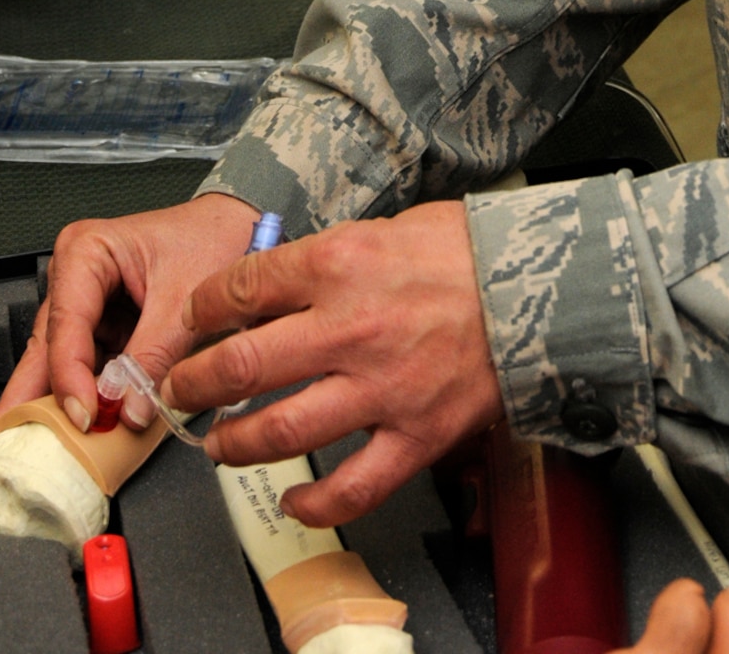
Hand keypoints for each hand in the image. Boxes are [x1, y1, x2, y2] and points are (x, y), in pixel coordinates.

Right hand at [0, 193, 257, 447]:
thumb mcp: (185, 299)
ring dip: (56, 406)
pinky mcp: (105, 328)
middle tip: (1, 443)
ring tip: (36, 447)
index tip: (82, 414)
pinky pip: (90, 369)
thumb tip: (129, 409)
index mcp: (87, 252)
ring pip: (63, 364)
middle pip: (49, 347)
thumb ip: (155, 356)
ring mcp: (88, 305)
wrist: (240, 228)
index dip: (69, 376)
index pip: (66, 324)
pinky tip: (75, 431)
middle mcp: (77, 277)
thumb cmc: (212, 238)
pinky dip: (87, 399)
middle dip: (27, 399)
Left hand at [164, 201, 502, 525]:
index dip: (204, 307)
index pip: (242, 287)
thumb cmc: (471, 251)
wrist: (544, 285)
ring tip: (219, 444)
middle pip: (242, 364)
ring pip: (279, 431)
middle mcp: (351, 327)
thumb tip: (276, 285)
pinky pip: (351, 487)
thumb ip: (330, 258)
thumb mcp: (388, 226)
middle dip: (196, 381)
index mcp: (342, 263)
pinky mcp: (415, 434)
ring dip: (234, 444)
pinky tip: (295, 498)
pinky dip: (314, 503)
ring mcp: (382, 387)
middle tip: (183, 388)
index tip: (197, 319)